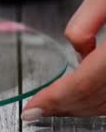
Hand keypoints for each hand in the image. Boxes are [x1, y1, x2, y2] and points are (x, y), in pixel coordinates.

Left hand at [22, 0, 105, 119]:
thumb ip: (85, 22)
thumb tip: (80, 53)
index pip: (85, 81)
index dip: (56, 97)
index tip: (33, 105)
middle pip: (98, 97)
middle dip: (65, 106)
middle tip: (39, 108)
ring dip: (82, 107)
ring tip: (56, 105)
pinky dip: (101, 101)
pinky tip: (83, 97)